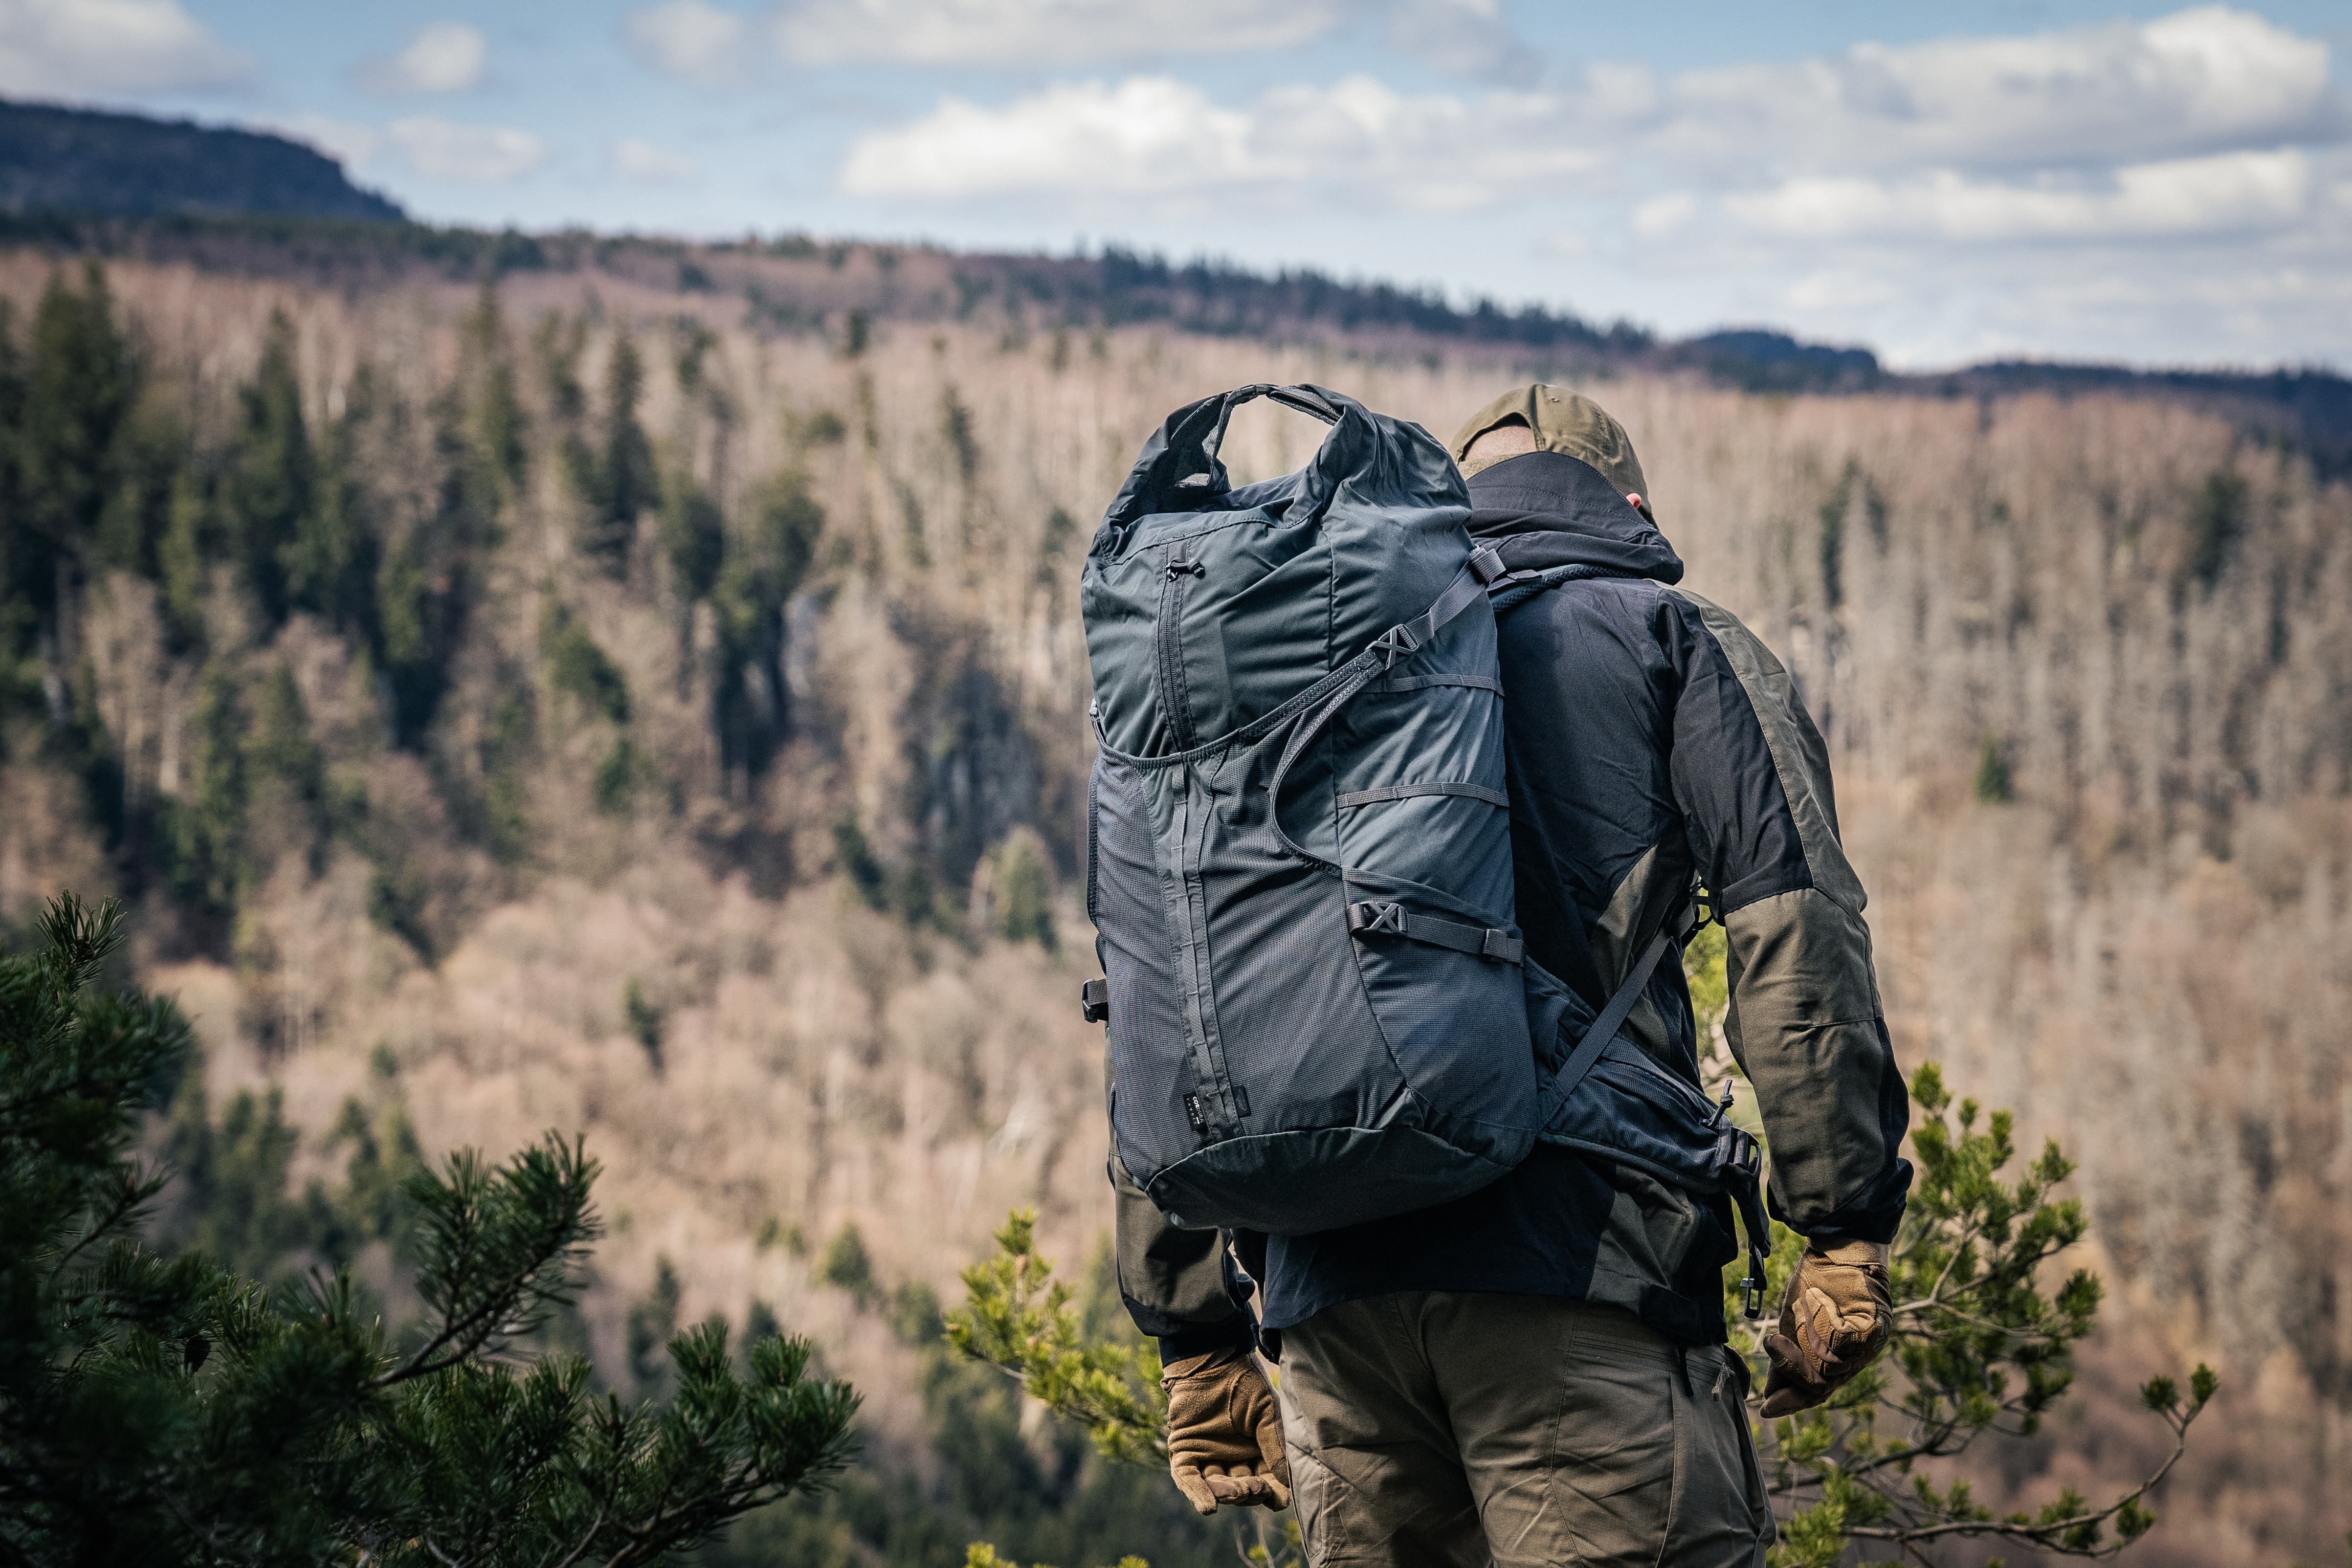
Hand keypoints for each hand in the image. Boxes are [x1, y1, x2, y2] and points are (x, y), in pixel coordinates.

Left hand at [1163, 1343, 1289, 1514]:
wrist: (1211, 1358)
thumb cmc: (1244, 1381)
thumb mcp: (1267, 1413)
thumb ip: (1275, 1445)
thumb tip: (1286, 1483)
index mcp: (1256, 1450)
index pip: (1266, 1481)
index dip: (1272, 1493)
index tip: (1277, 1500)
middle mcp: (1233, 1456)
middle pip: (1242, 1487)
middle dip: (1249, 1492)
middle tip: (1253, 1487)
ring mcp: (1208, 1454)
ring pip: (1217, 1486)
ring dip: (1226, 1493)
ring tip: (1233, 1493)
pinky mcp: (1185, 1449)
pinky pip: (1188, 1478)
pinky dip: (1196, 1493)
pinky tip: (1208, 1507)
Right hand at [1759, 1238, 1891, 1418]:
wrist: (1837, 1245)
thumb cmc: (1815, 1281)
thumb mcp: (1791, 1325)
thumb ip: (1784, 1360)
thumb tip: (1767, 1399)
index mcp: (1839, 1359)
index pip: (1818, 1392)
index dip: (1792, 1402)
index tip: (1765, 1408)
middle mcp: (1858, 1358)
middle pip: (1823, 1386)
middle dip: (1793, 1369)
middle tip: (1773, 1345)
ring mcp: (1870, 1345)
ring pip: (1831, 1366)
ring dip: (1807, 1338)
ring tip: (1798, 1311)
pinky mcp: (1877, 1327)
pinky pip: (1843, 1341)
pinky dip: (1825, 1321)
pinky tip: (1819, 1301)